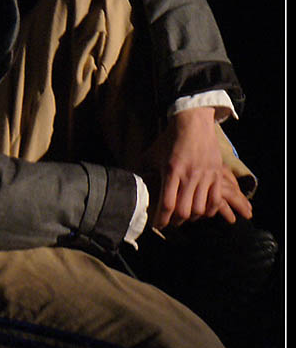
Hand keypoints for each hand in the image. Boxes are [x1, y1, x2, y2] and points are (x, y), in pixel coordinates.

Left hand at [151, 107, 252, 228]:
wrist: (193, 122)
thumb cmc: (170, 138)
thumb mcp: (152, 153)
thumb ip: (143, 169)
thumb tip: (131, 181)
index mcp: (171, 170)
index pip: (167, 204)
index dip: (162, 220)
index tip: (158, 225)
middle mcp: (189, 175)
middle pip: (184, 211)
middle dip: (176, 222)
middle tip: (171, 222)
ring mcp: (205, 176)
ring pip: (200, 209)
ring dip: (192, 217)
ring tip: (186, 216)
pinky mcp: (216, 174)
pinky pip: (216, 200)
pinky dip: (209, 211)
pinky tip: (203, 211)